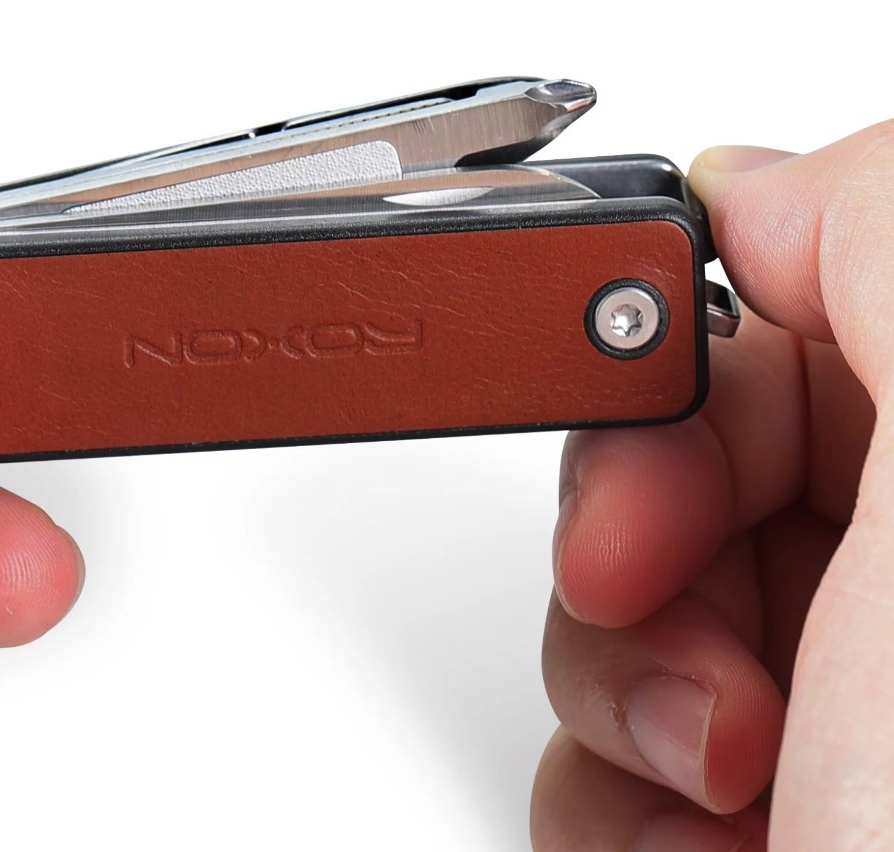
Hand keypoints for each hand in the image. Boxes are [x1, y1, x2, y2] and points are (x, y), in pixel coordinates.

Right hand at [531, 121, 893, 849]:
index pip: (796, 315)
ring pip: (622, 608)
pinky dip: (612, 798)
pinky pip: (604, 741)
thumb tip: (760, 189)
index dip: (689, 371)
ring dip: (622, 698)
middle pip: (684, 463)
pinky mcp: (754, 800)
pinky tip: (708, 851)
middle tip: (694, 642)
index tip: (655, 461)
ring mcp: (834, 694)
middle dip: (636, 546)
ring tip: (733, 790)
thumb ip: (890, 241)